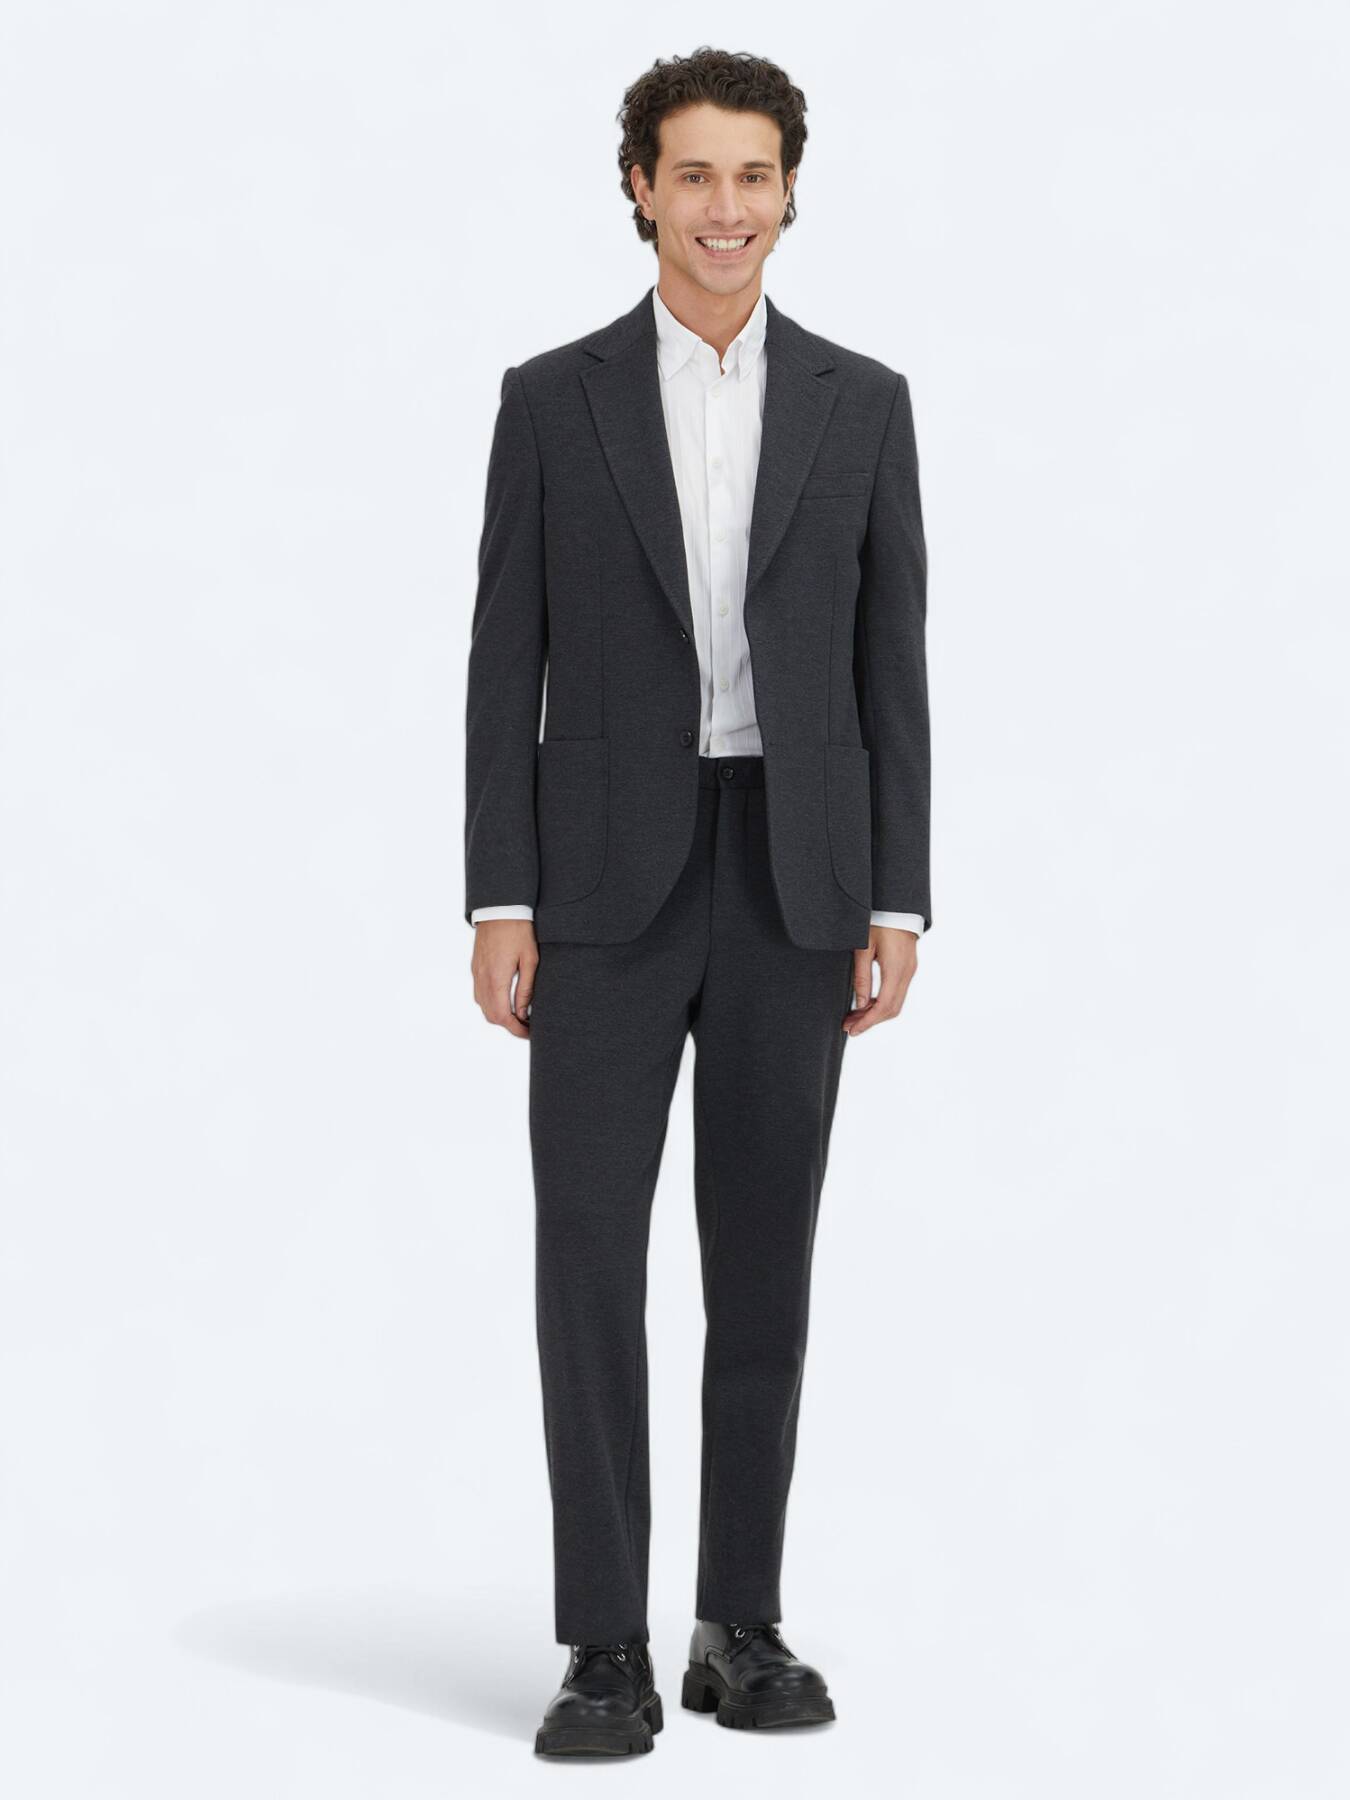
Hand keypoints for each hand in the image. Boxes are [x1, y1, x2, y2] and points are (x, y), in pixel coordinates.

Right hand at [471, 919, 538, 1037]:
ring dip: (499, 1015)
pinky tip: (505, 999)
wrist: (500, 908)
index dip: (516, 1029)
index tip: (529, 1033)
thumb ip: (526, 989)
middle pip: (491, 1015)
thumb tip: (524, 1013)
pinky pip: (479, 993)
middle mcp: (482, 978)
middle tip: (527, 1026)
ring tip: (518, 1015)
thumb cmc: (519, 931)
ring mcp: (476, 973)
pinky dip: (491, 1003)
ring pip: (483, 1006)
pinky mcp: (476, 967)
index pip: (502, 1016)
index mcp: (496, 978)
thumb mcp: (530, 960)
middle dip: (508, 1025)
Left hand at [844, 925, 917, 1035]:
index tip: (852, 1030)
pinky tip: (866, 1003)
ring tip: (854, 1017)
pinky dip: (882, 1002)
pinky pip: (897, 992)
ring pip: (896, 1003)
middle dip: (870, 1021)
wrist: (897, 904)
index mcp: (895, 969)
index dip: (868, 1022)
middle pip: (892, 1009)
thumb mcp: (863, 948)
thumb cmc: (878, 921)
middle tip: (849, 1026)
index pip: (883, 1006)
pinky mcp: (908, 967)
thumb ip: (861, 977)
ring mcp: (910, 970)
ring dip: (876, 1013)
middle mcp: (907, 973)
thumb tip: (859, 1003)